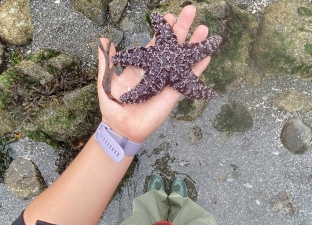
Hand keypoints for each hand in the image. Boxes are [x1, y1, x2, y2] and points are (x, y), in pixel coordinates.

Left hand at [96, 5, 211, 142]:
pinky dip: (198, 68)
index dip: (162, 30)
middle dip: (181, 28)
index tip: (167, 15)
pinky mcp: (174, 93)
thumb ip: (106, 61)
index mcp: (143, 65)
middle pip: (172, 46)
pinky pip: (188, 78)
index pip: (155, 43)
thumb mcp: (106, 80)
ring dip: (194, 44)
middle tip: (190, 11)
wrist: (121, 127)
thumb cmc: (113, 105)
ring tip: (203, 28)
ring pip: (183, 59)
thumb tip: (103, 39)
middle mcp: (158, 70)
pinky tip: (207, 55)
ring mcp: (167, 80)